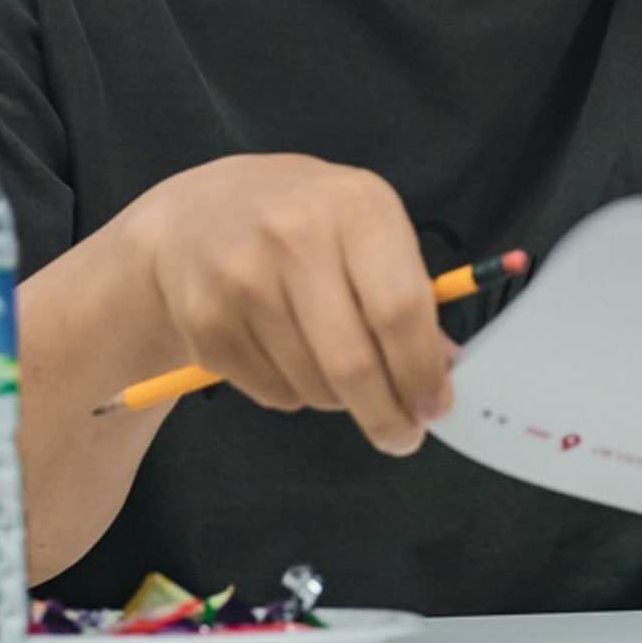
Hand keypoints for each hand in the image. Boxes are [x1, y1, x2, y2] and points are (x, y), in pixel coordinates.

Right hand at [105, 154, 454, 456]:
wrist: (200, 210)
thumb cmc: (303, 221)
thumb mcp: (367, 227)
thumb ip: (408, 292)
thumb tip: (442, 371)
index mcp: (354, 207)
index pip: (399, 309)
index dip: (422, 372)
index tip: (435, 407)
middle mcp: (294, 236)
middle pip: (353, 363)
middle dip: (386, 415)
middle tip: (402, 435)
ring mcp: (241, 278)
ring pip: (314, 387)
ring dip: (339, 398)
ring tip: (333, 364)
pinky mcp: (205, 319)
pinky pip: (273, 393)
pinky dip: (294, 391)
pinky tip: (286, 351)